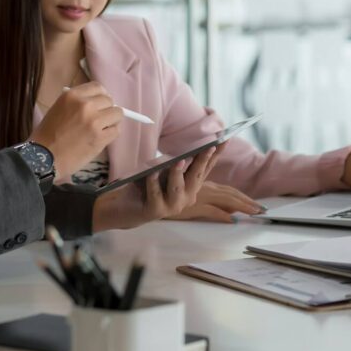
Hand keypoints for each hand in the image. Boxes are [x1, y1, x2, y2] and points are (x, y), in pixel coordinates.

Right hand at [30, 82, 123, 177]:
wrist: (43, 158)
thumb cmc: (47, 134)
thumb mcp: (58, 109)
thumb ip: (76, 103)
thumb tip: (96, 102)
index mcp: (72, 95)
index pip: (97, 87)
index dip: (101, 95)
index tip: (100, 103)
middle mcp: (86, 105)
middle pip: (109, 100)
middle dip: (106, 109)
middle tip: (100, 119)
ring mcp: (94, 121)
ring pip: (117, 114)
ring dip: (112, 121)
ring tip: (102, 129)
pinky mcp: (100, 138)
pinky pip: (116, 130)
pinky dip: (111, 134)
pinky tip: (101, 138)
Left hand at [91, 143, 224, 231]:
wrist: (126, 207)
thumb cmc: (147, 186)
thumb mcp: (164, 171)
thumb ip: (177, 163)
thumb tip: (188, 150)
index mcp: (190, 186)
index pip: (205, 168)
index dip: (215, 155)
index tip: (224, 139)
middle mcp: (186, 197)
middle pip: (196, 177)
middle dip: (202, 161)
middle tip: (208, 147)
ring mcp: (172, 206)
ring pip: (177, 188)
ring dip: (178, 173)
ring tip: (178, 160)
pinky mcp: (155, 211)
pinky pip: (155, 195)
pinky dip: (153, 183)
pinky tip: (151, 173)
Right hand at [168, 181, 264, 222]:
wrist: (152, 196)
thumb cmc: (168, 192)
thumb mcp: (189, 192)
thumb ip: (207, 197)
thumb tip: (229, 212)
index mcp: (204, 183)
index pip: (228, 189)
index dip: (244, 195)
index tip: (259, 205)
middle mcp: (204, 187)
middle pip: (231, 193)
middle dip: (248, 201)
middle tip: (262, 210)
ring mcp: (199, 196)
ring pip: (226, 199)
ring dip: (242, 205)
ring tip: (255, 211)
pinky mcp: (192, 206)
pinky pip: (210, 211)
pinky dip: (222, 214)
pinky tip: (231, 220)